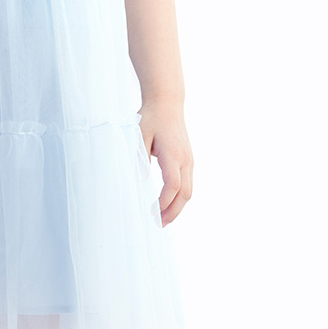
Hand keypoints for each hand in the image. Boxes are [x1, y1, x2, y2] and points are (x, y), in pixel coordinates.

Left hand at [138, 101, 193, 226]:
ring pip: (189, 191)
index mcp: (173, 154)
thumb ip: (140, 158)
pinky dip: (179, 197)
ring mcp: (189, 160)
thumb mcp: (139, 136)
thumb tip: (140, 181)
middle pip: (185, 194)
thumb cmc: (151, 118)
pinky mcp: (188, 160)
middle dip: (173, 212)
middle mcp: (185, 160)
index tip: (152, 213)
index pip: (173, 186)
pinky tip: (168, 204)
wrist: (167, 103)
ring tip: (163, 219)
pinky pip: (187, 184)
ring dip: (177, 207)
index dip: (164, 202)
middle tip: (159, 225)